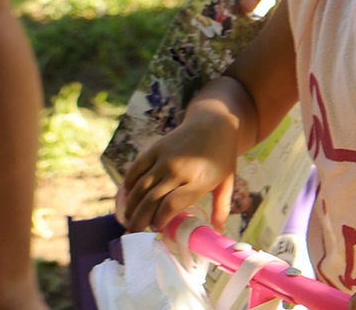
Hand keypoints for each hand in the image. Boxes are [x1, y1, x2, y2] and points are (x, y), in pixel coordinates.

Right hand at [116, 117, 238, 233]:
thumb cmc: (221, 156)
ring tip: (129, 220)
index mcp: (199, 180)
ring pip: (140, 187)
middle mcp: (179, 170)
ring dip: (132, 207)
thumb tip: (218, 232)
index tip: (157, 228)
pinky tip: (128, 197)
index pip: (172, 205)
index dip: (160, 220)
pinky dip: (129, 185)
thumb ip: (221, 207)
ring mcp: (165, 158)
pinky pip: (136, 169)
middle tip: (135, 232)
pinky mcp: (155, 149)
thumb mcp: (227, 181)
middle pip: (152, 199)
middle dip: (140, 220)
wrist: (214, 122)